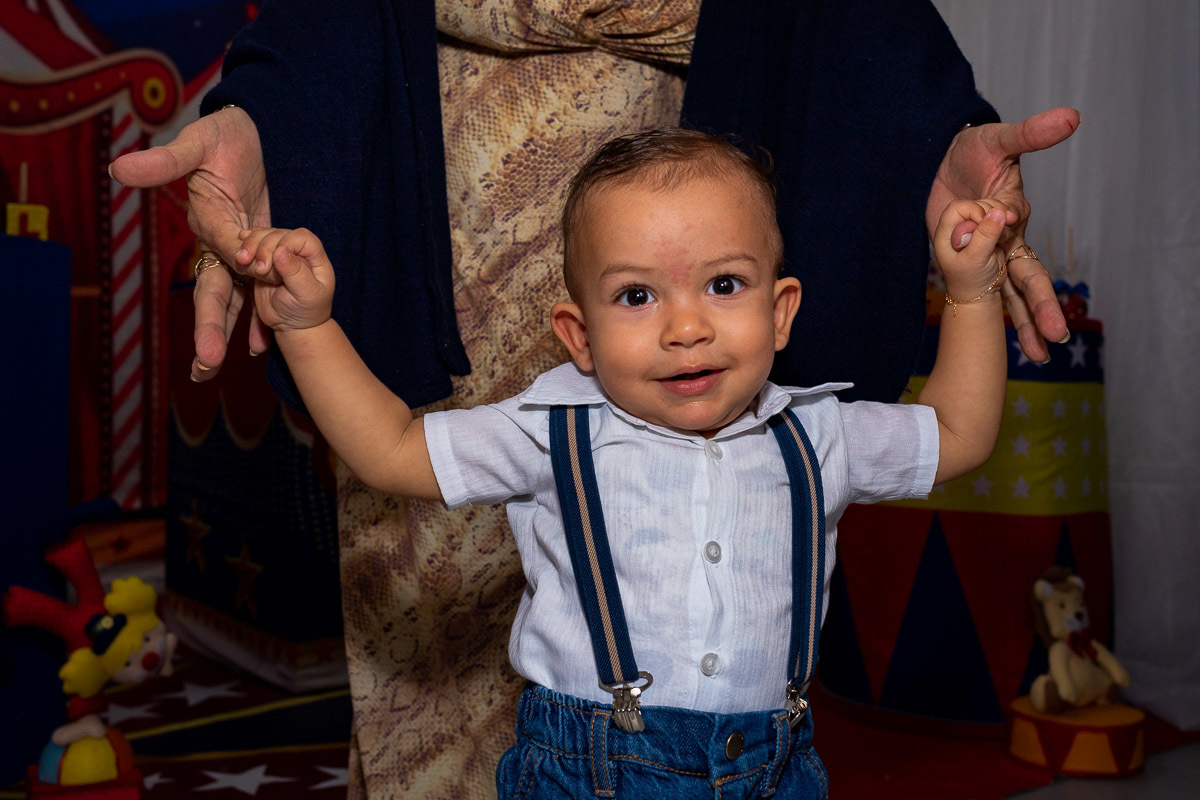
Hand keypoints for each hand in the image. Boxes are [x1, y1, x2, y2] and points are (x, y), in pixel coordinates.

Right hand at [109, 107, 272, 379]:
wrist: (247, 136)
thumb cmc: (221, 136)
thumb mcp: (196, 142)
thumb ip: (165, 161)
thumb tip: (119, 168)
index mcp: (206, 219)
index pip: (220, 241)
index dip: (235, 249)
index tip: (248, 261)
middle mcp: (217, 243)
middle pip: (213, 290)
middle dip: (210, 327)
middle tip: (206, 363)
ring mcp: (236, 252)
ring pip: (230, 300)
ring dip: (226, 334)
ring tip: (215, 369)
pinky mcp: (255, 253)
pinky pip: (255, 292)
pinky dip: (255, 318)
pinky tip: (258, 347)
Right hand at [240, 227, 335, 331]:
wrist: (292, 325)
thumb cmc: (306, 311)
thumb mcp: (306, 294)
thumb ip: (296, 272)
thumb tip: (281, 250)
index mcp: (315, 257)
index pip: (302, 237)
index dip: (286, 242)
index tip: (275, 259)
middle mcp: (298, 251)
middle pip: (278, 234)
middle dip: (264, 246)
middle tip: (260, 270)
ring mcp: (279, 254)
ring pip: (263, 237)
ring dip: (250, 245)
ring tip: (242, 260)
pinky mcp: (263, 260)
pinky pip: (253, 246)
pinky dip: (245, 246)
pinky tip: (240, 251)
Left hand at [926, 107, 1080, 361]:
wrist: (939, 160)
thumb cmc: (973, 149)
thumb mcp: (999, 139)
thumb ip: (1031, 134)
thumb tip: (1071, 117)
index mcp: (1013, 213)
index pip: (1012, 224)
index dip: (1002, 223)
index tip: (999, 215)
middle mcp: (1006, 239)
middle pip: (1029, 277)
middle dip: (1041, 306)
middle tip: (1057, 336)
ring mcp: (987, 255)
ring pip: (1011, 294)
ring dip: (1024, 323)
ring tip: (1040, 355)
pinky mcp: (965, 262)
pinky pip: (981, 292)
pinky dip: (990, 315)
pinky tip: (993, 344)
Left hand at [933, 199, 1013, 303]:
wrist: (981, 294)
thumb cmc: (971, 281)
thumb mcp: (976, 259)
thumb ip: (985, 235)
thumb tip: (997, 212)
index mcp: (946, 234)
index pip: (958, 208)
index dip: (974, 210)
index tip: (987, 222)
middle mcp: (958, 228)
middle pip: (974, 205)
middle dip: (990, 210)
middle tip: (1004, 222)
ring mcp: (973, 229)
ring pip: (988, 209)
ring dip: (1000, 215)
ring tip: (1005, 232)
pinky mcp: (987, 231)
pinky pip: (998, 217)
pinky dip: (1005, 221)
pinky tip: (1007, 233)